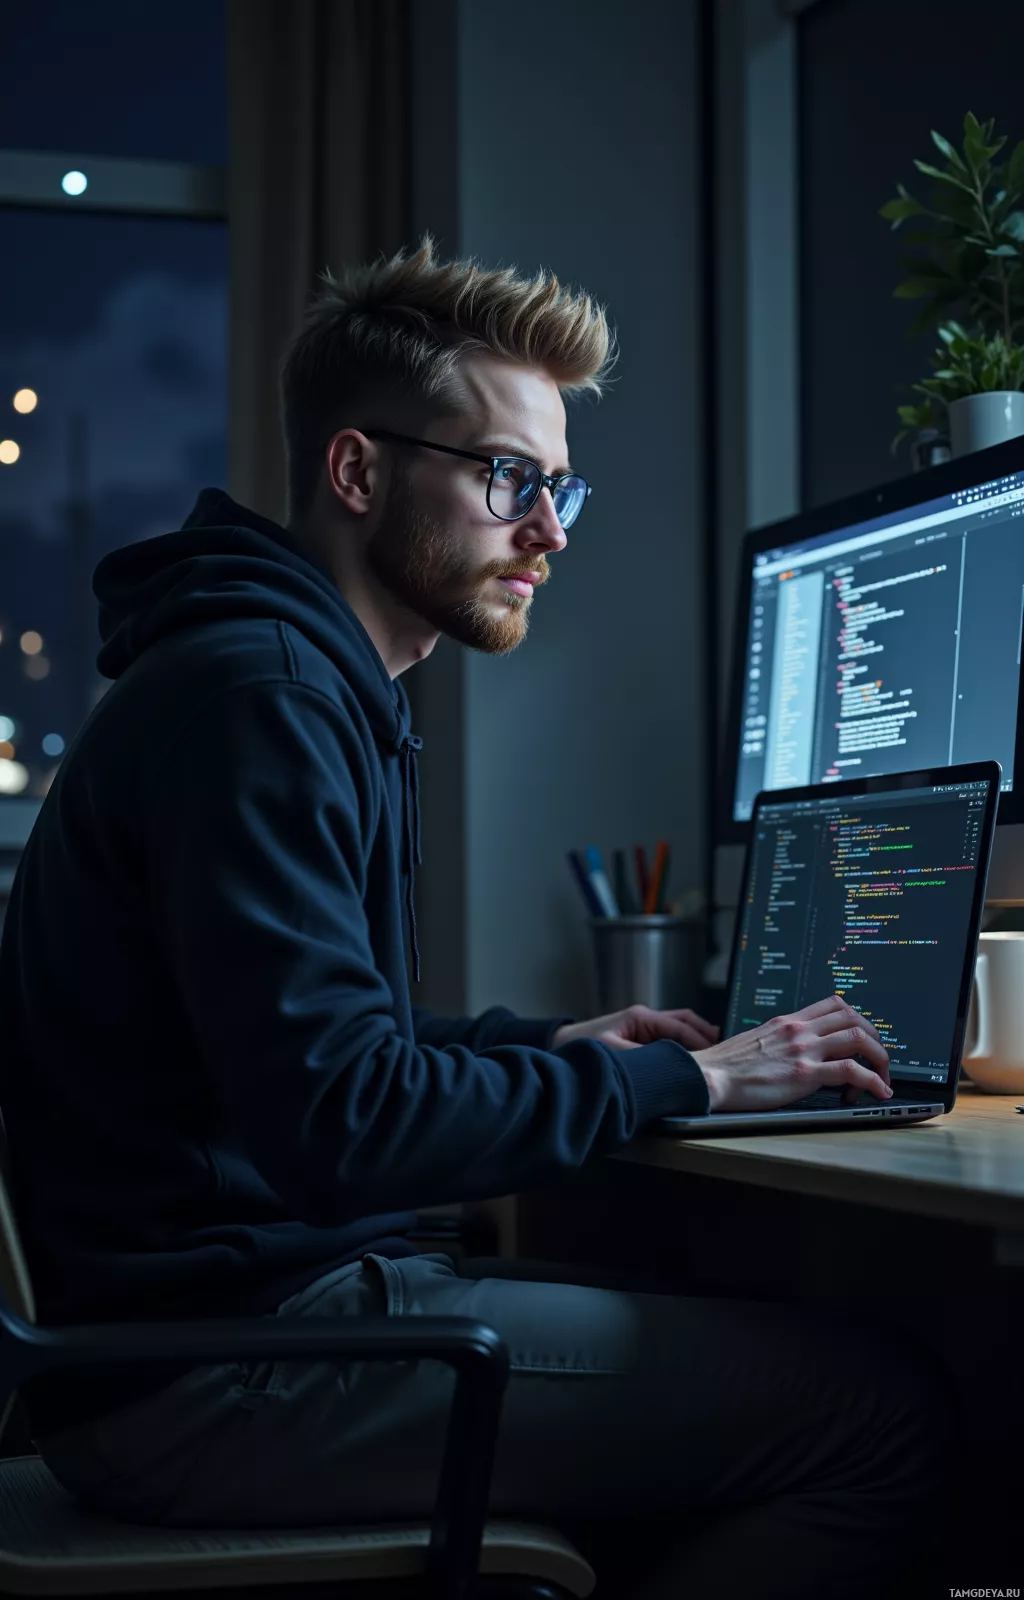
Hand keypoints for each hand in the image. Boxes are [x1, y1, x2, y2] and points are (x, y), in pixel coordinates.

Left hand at [551, 1005, 719, 1053]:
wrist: (559, 1045)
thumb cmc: (581, 1046)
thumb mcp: (612, 1052)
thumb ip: (640, 1058)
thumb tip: (666, 1063)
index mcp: (641, 1017)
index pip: (680, 1026)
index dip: (700, 1039)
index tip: (716, 1052)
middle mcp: (645, 1019)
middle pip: (684, 1022)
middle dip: (705, 1034)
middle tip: (724, 1049)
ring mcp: (643, 1028)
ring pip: (678, 1030)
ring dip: (696, 1041)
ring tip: (714, 1055)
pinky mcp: (639, 1038)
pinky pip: (668, 1040)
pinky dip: (683, 1047)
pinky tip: (691, 1061)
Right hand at [690, 995, 891, 1112]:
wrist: (709, 1076)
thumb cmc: (726, 1066)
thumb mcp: (757, 1042)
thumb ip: (779, 1042)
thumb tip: (793, 1053)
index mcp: (787, 1021)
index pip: (833, 1004)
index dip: (858, 1019)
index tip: (863, 1037)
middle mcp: (798, 1030)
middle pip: (854, 1018)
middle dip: (875, 1038)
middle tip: (879, 1059)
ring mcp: (803, 1050)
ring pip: (859, 1039)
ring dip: (880, 1059)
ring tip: (883, 1079)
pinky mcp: (804, 1074)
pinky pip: (852, 1071)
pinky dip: (873, 1081)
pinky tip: (877, 1091)